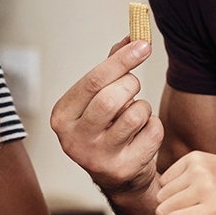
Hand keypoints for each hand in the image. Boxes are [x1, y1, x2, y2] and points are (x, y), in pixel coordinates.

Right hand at [50, 38, 162, 196]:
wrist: (119, 178)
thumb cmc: (106, 129)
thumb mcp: (98, 99)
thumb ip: (112, 68)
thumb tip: (132, 36)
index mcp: (62, 117)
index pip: (93, 81)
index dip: (121, 60)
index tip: (142, 45)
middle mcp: (74, 140)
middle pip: (112, 98)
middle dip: (131, 85)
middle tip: (133, 87)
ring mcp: (98, 158)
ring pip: (135, 114)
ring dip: (143, 108)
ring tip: (135, 116)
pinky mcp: (123, 169)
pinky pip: (152, 132)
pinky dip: (154, 126)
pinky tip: (142, 135)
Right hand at [155, 152, 215, 214]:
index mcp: (215, 208)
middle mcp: (205, 185)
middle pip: (161, 210)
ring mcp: (198, 168)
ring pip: (160, 194)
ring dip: (169, 203)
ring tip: (190, 204)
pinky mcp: (192, 157)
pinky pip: (164, 179)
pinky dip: (171, 187)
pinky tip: (189, 189)